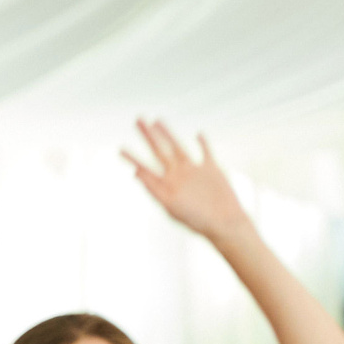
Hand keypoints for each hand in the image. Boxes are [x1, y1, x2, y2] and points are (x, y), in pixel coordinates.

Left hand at [123, 119, 253, 244]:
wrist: (223, 223)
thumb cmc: (196, 221)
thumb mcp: (170, 205)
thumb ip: (153, 188)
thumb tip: (136, 173)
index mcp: (166, 185)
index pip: (145, 167)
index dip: (133, 158)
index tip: (120, 149)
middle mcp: (177, 176)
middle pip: (159, 151)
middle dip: (148, 136)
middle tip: (138, 120)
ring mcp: (194, 171)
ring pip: (178, 147)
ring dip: (168, 134)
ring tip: (157, 121)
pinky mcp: (211, 169)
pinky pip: (206, 152)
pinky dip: (203, 143)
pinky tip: (198, 134)